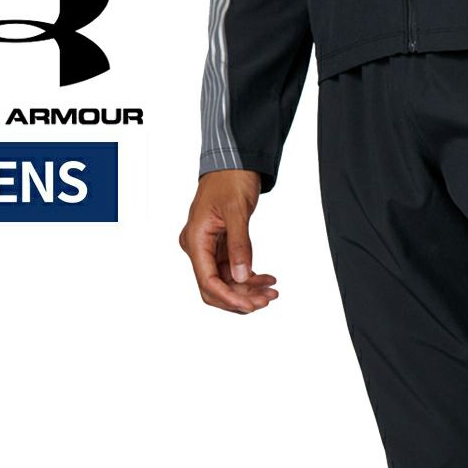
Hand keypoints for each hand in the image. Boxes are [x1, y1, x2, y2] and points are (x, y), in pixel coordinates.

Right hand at [179, 170, 278, 313]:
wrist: (234, 162)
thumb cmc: (230, 179)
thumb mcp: (237, 211)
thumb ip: (239, 245)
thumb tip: (241, 278)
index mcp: (195, 239)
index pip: (207, 281)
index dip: (229, 297)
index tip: (252, 305)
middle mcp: (198, 247)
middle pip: (215, 288)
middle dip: (240, 298)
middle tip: (267, 299)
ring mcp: (209, 249)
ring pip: (226, 283)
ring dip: (249, 291)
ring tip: (272, 291)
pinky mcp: (221, 248)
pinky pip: (234, 272)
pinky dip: (250, 279)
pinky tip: (268, 280)